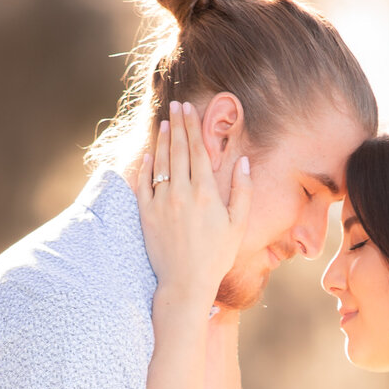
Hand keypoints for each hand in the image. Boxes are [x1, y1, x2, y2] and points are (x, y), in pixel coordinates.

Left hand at [137, 102, 251, 309]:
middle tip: (175, 105)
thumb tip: (244, 163)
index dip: (193, 127)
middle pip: (179, 150)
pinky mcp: (146, 214)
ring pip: (161, 162)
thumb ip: (243, 192)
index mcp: (205, 192)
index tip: (189, 109)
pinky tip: (149, 154)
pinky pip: (144, 183)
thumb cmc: (216, 256)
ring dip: (163, 140)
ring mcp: (161, 202)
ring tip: (165, 123)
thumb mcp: (238, 225)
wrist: (186, 283)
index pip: (198, 150)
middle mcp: (181, 192)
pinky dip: (146, 166)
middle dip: (178, 125)